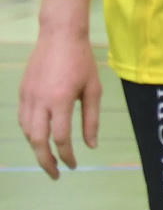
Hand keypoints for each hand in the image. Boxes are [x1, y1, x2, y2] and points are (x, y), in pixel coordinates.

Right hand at [17, 29, 101, 179]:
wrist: (60, 35)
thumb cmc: (82, 61)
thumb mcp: (93, 89)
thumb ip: (91, 119)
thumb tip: (91, 146)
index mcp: (61, 100)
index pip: (61, 137)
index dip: (67, 155)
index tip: (73, 165)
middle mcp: (40, 100)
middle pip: (37, 140)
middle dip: (45, 160)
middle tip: (55, 174)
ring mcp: (27, 96)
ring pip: (26, 131)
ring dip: (36, 147)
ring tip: (49, 156)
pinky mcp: (21, 92)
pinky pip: (22, 119)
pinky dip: (30, 132)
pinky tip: (40, 137)